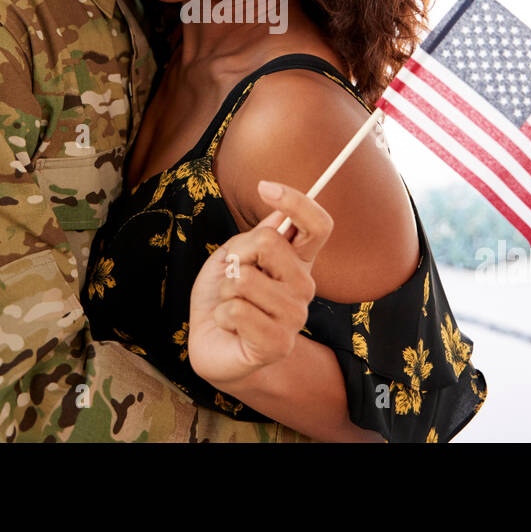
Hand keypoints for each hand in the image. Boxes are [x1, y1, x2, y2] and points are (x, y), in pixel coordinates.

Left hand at [188, 180, 333, 388]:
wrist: (212, 344)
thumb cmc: (223, 296)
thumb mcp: (230, 256)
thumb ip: (255, 237)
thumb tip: (280, 214)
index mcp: (298, 260)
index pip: (318, 225)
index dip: (296, 201)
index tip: (265, 186)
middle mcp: (304, 286)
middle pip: (269, 242)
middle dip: (236, 255)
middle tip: (233, 277)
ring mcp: (295, 316)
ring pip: (245, 279)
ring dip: (225, 291)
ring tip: (231, 306)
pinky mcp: (278, 343)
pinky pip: (237, 310)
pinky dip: (222, 314)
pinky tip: (230, 326)